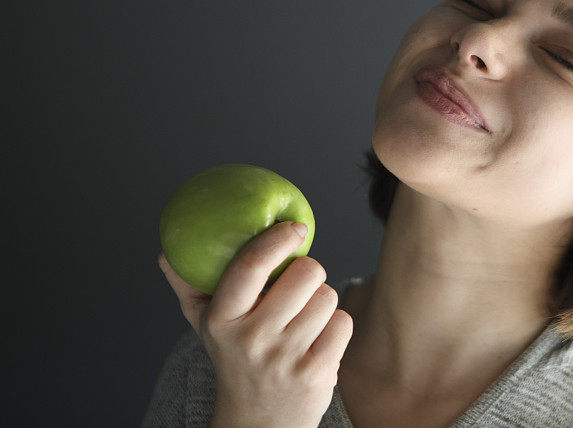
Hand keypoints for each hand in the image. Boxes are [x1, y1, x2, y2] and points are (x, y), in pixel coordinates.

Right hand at [158, 220, 353, 426]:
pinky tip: (318, 342)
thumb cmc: (235, 360)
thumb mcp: (206, 326)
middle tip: (298, 287)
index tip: (294, 228)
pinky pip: (342, 323)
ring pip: (327, 297)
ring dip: (322, 302)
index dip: (277, 239)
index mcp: (222, 318)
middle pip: (307, 273)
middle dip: (309, 273)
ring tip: (303, 320)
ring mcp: (285, 357)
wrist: (257, 424)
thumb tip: (165, 253)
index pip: (250, 265)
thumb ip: (189, 287)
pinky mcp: (315, 373)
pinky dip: (336, 327)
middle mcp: (251, 338)